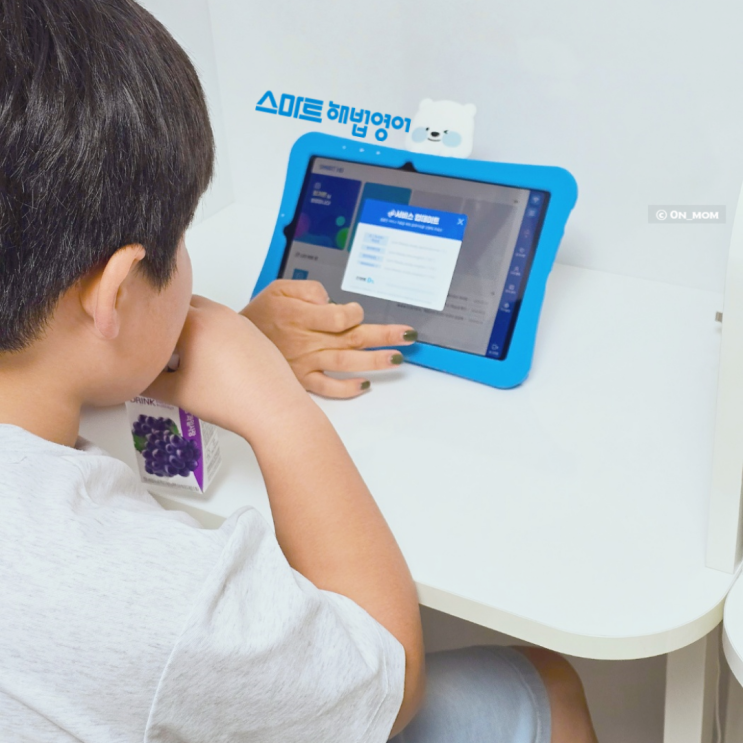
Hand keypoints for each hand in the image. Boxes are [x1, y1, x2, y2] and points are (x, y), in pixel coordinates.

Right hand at [144, 295, 310, 441]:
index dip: (145, 325)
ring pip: (206, 313)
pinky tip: (212, 361)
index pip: (158, 310)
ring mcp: (239, 320)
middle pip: (182, 306)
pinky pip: (226, 324)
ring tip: (185, 356)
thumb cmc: (228, 400)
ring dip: (192, 326)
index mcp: (195, 321)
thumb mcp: (176, 393)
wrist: (275, 409)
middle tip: (159, 348)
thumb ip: (147, 381)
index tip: (139, 341)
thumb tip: (134, 375)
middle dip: (168, 323)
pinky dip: (213, 334)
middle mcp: (218, 313)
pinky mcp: (254, 332)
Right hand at [241, 280, 417, 397]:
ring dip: (374, 361)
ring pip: (346, 364)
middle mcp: (306, 342)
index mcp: (299, 317)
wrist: (237, 345)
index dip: (354, 314)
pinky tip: (365, 384)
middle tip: (408, 336)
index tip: (357, 311)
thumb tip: (329, 300)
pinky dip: (347, 388)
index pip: (338, 318)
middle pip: (351, 340)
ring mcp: (306, 364)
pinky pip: (328, 387)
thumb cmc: (262, 315)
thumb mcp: (279, 289)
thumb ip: (307, 289)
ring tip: (397, 358)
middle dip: (383, 337)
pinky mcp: (303, 380)